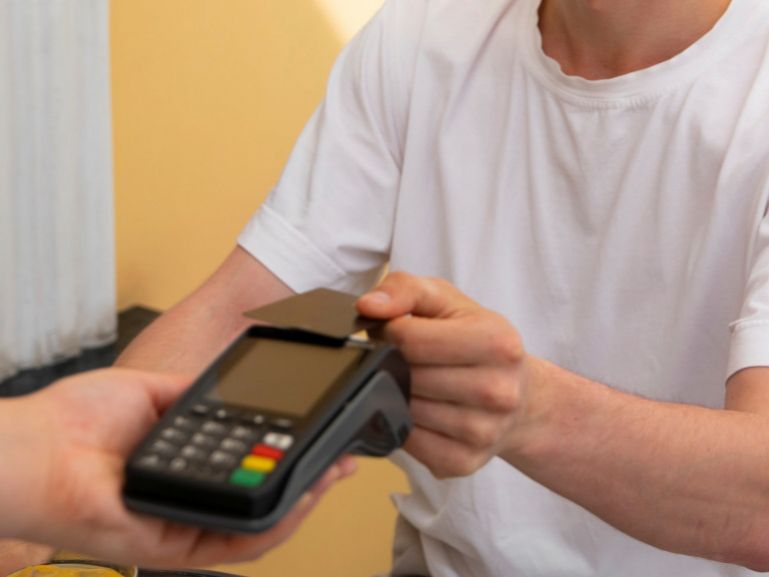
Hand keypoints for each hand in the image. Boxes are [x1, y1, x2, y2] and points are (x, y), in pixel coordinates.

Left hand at [0, 368, 355, 566]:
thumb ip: (200, 395)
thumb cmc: (78, 420)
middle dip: (310, 486)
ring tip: (330, 477)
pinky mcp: (171, 548)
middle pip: (264, 505)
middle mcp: (189, 503)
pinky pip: (231, 547)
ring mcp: (182, 529)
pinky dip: (270, 525)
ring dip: (302, 506)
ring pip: (258, 532)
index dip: (291, 462)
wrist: (37, 446)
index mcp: (186, 468)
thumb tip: (238, 389)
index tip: (319, 440)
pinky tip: (297, 501)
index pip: (250, 474)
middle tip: (341, 462)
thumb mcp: (156, 392)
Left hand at [357, 272, 528, 477]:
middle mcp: (498, 392)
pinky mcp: (463, 462)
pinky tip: (419, 408)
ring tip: (415, 380)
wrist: (519, 396)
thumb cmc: (476, 341)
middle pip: (407, 376)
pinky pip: (406, 442)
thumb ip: (405, 289)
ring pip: (404, 409)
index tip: (397, 330)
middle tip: (405, 357)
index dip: (390, 331)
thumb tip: (368, 306)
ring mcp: (483, 433)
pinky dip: (401, 423)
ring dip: (396, 393)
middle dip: (392, 362)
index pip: (410, 338)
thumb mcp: (447, 301)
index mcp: (497, 343)